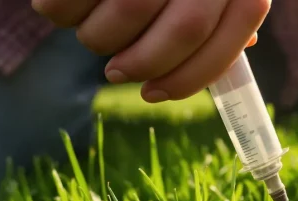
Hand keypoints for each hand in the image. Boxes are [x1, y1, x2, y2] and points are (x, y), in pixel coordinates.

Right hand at [33, 0, 269, 102]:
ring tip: (94, 26)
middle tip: (117, 73)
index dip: (194, 75)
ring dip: (100, 38)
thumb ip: (220, 12)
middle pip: (185, 30)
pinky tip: (71, 6)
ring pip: (124, 17)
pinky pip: (66, 3)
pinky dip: (62, 13)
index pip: (235, 30)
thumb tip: (234, 56)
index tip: (157, 95)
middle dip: (144, 65)